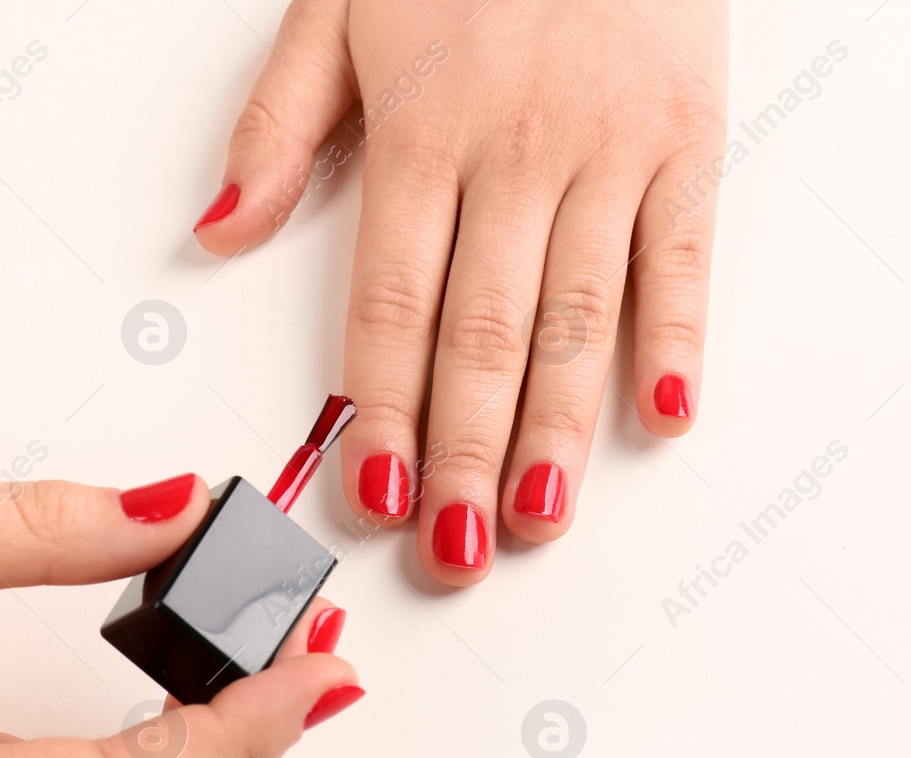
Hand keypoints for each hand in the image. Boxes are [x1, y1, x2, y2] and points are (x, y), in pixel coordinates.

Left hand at [194, 0, 726, 583]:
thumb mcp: (334, 3)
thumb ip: (278, 126)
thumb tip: (221, 233)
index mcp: (420, 129)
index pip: (391, 306)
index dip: (384, 412)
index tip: (376, 495)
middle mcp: (516, 151)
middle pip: (482, 335)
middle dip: (465, 453)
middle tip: (455, 550)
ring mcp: (610, 149)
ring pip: (579, 317)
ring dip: (557, 429)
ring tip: (538, 517)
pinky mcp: (689, 136)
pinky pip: (683, 256)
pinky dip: (676, 339)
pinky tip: (660, 415)